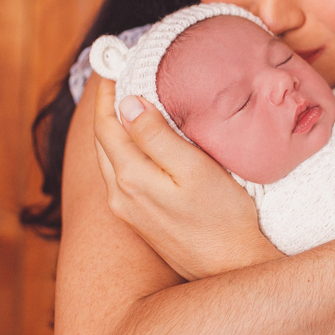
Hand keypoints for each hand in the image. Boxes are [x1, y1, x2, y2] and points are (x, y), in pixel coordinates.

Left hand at [91, 77, 277, 279]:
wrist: (231, 269)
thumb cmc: (222, 218)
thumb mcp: (194, 170)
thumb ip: (157, 137)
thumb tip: (127, 104)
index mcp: (129, 178)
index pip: (105, 126)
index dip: (105, 93)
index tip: (111, 65)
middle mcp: (120, 196)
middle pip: (103, 142)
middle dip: (107, 107)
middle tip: (118, 77)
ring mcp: (129, 211)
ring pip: (111, 160)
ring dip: (115, 129)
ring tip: (129, 102)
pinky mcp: (142, 221)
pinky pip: (122, 175)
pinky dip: (125, 150)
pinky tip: (141, 143)